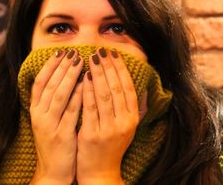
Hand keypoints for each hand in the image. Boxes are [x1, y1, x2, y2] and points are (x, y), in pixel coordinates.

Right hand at [29, 49, 82, 184]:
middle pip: (49, 85)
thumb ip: (51, 102)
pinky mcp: (62, 135)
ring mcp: (49, 126)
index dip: (49, 66)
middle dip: (61, 66)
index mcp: (35, 111)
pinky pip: (71, 112)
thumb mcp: (47, 121)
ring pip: (58, 95)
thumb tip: (62, 78)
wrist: (53, 172)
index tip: (60, 51)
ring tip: (79, 61)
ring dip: (69, 76)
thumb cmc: (54, 143)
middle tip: (72, 51)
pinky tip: (86, 84)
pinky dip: (78, 96)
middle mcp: (39, 116)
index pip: (39, 83)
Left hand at [77, 48, 139, 184]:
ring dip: (97, 75)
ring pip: (104, 96)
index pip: (128, 88)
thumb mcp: (127, 128)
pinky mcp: (92, 135)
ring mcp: (108, 129)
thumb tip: (140, 88)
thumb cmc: (112, 146)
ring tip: (91, 58)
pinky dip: (87, 91)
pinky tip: (83, 78)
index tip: (114, 54)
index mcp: (132, 119)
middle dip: (108, 67)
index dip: (121, 70)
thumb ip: (134, 109)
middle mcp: (123, 123)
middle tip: (101, 50)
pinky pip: (90, 108)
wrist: (100, 173)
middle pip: (116, 89)